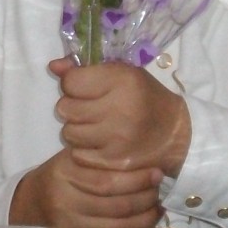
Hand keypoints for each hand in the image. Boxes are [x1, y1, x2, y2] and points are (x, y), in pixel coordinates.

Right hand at [8, 147, 162, 227]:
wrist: (31, 200)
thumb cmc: (61, 173)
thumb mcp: (73, 156)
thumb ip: (101, 156)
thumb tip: (145, 155)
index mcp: (65, 172)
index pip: (107, 180)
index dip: (137, 179)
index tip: (158, 173)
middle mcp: (64, 199)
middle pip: (114, 205)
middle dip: (144, 199)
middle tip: (160, 191)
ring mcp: (68, 223)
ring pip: (114, 225)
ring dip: (142, 218)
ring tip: (158, 207)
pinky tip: (145, 223)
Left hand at [50, 58, 190, 175]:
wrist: (174, 133)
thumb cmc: (144, 97)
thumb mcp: (122, 73)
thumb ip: (86, 68)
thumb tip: (53, 66)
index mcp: (123, 79)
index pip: (71, 82)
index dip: (73, 84)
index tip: (85, 88)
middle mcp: (120, 107)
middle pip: (65, 108)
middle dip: (73, 107)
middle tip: (89, 109)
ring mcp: (117, 137)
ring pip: (68, 132)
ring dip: (77, 129)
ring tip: (95, 126)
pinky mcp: (114, 160)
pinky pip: (78, 154)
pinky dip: (84, 149)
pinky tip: (100, 143)